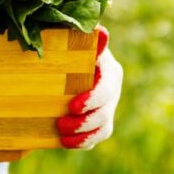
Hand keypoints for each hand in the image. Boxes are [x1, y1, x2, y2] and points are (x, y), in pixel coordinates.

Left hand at [57, 26, 122, 148]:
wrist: (66, 65)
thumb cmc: (70, 49)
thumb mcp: (76, 42)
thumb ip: (87, 40)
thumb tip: (101, 31)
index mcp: (108, 69)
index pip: (106, 87)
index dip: (92, 99)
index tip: (72, 106)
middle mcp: (112, 89)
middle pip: (105, 110)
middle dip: (84, 121)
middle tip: (61, 123)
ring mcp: (108, 106)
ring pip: (104, 126)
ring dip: (83, 133)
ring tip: (62, 134)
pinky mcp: (102, 120)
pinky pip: (98, 136)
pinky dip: (83, 141)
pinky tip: (66, 142)